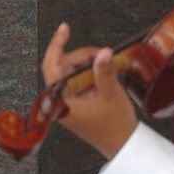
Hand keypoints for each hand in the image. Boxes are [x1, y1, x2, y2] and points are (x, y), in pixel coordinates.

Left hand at [42, 22, 137, 158]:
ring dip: (88, 65)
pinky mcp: (74, 102)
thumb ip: (104, 71)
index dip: (57, 44)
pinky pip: (77, 80)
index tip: (64, 29)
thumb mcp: (110, 94)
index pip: (51, 66)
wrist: (122, 144)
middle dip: (82, 57)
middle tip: (102, 55)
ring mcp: (66, 102)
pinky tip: (102, 73)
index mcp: (61, 102)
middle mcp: (59, 102)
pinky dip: (89, 73)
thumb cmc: (114, 127)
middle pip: (63, 66)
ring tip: (105, 66)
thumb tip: (102, 52)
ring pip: (71, 71)